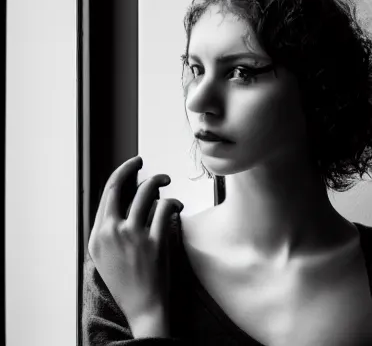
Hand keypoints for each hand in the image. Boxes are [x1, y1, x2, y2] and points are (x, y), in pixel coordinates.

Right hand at [88, 156, 183, 337]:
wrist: (143, 307)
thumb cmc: (127, 280)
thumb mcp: (104, 255)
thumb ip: (108, 227)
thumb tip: (126, 194)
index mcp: (97, 235)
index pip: (106, 192)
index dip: (121, 173)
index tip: (132, 165)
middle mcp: (111, 232)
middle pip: (120, 185)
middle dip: (132, 166)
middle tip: (142, 160)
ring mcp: (133, 237)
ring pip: (146, 192)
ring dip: (159, 180)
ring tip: (166, 182)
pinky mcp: (155, 243)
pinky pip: (165, 208)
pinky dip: (173, 202)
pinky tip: (177, 206)